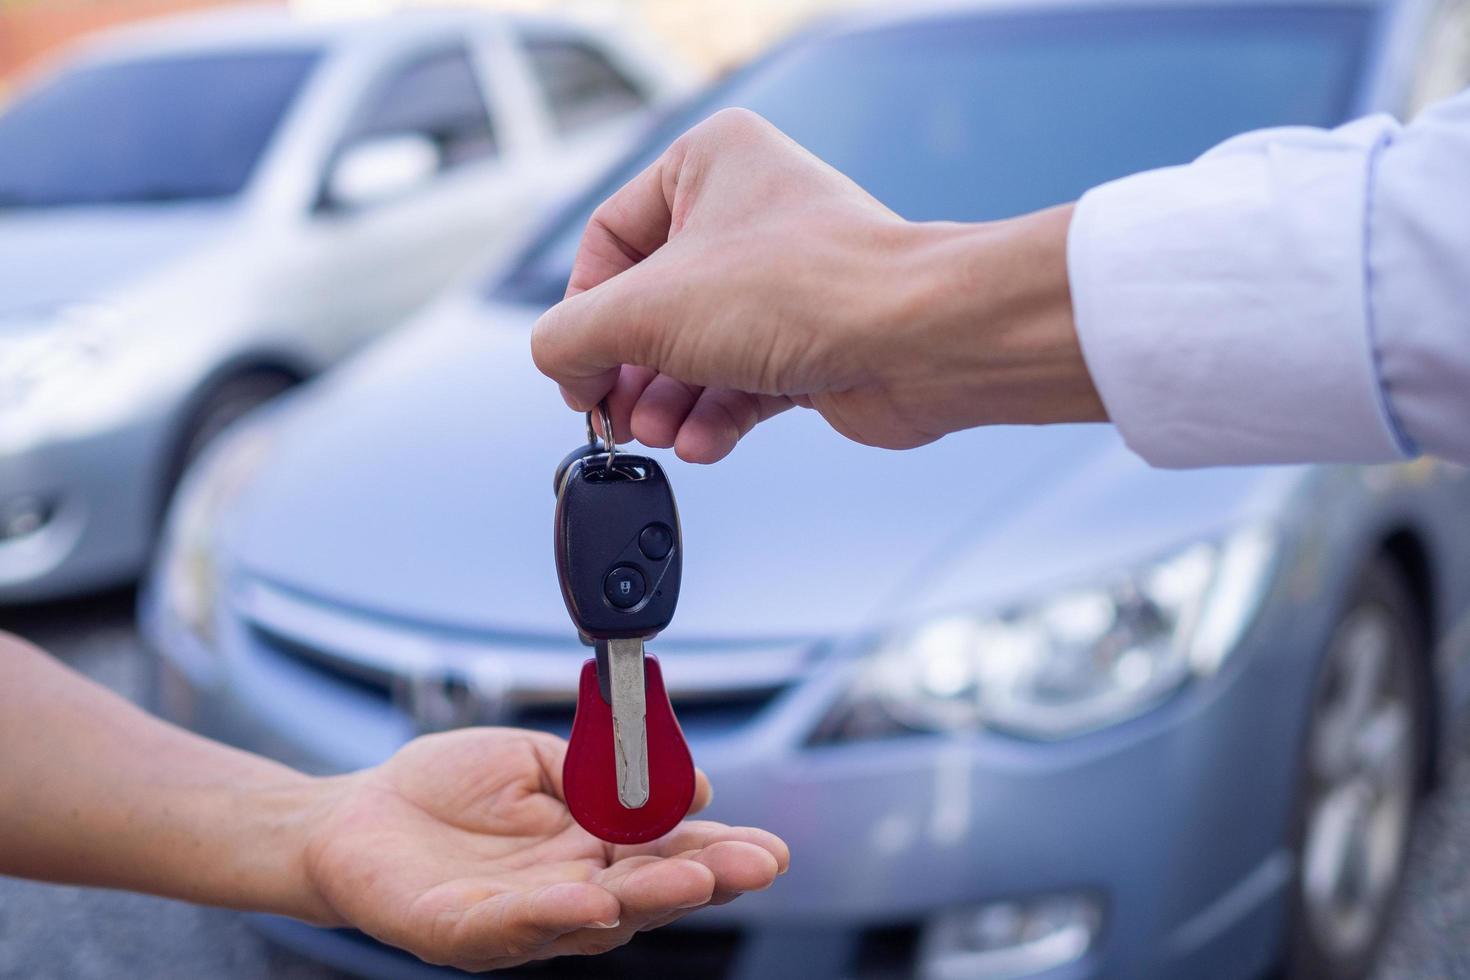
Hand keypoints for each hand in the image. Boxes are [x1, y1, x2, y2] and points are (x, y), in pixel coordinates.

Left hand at [302, 728, 786, 970]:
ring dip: (644, 901)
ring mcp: (515, 920)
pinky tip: (589, 899)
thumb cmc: (446, 789)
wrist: (353, 812)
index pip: (666, 857)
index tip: (769, 847)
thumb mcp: (536, 758)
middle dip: (704, 880)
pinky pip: (507, 929)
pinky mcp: (456, 932)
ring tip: (692, 880)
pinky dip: (549, 916)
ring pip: (591, 919)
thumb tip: (690, 781)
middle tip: (753, 866)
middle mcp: (565, 893)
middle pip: (646, 896)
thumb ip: (605, 769)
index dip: (718, 853)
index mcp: (589, 851)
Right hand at [531, 108, 1102, 462]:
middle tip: (614, 416)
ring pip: (696, 348)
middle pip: (650, 303)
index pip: (609, 240)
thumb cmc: (802, 292)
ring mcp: (784, 280)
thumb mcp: (645, 310)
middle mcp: (749, 212)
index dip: (584, 312)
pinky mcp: (813, 339)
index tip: (576, 371)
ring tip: (658, 434)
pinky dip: (716, 415)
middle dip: (629, 370)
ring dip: (668, 401)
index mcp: (708, 163)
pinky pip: (743, 379)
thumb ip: (570, 336)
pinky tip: (701, 444)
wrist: (921, 341)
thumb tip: (559, 365)